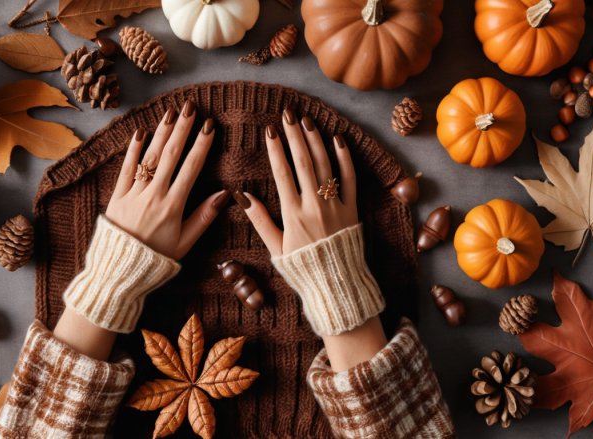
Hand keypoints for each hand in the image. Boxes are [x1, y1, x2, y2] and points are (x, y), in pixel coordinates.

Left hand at [106, 101, 230, 259]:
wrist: (120, 270)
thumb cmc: (156, 259)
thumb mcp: (186, 242)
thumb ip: (204, 216)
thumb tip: (226, 194)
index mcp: (173, 206)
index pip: (191, 168)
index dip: (201, 145)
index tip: (209, 126)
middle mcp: (154, 195)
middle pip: (170, 155)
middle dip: (182, 129)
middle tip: (191, 107)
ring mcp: (133, 194)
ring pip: (149, 157)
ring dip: (161, 133)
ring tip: (171, 113)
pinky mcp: (116, 196)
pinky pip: (125, 169)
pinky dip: (132, 150)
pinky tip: (140, 132)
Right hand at [234, 110, 357, 255]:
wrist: (337, 284)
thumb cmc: (303, 268)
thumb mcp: (275, 248)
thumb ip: (259, 220)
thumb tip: (240, 196)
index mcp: (293, 215)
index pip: (282, 174)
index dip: (276, 150)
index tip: (270, 130)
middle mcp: (314, 206)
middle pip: (304, 163)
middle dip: (294, 136)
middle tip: (288, 115)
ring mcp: (335, 205)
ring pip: (325, 166)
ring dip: (316, 140)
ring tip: (307, 121)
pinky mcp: (353, 209)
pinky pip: (350, 178)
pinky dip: (345, 158)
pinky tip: (337, 139)